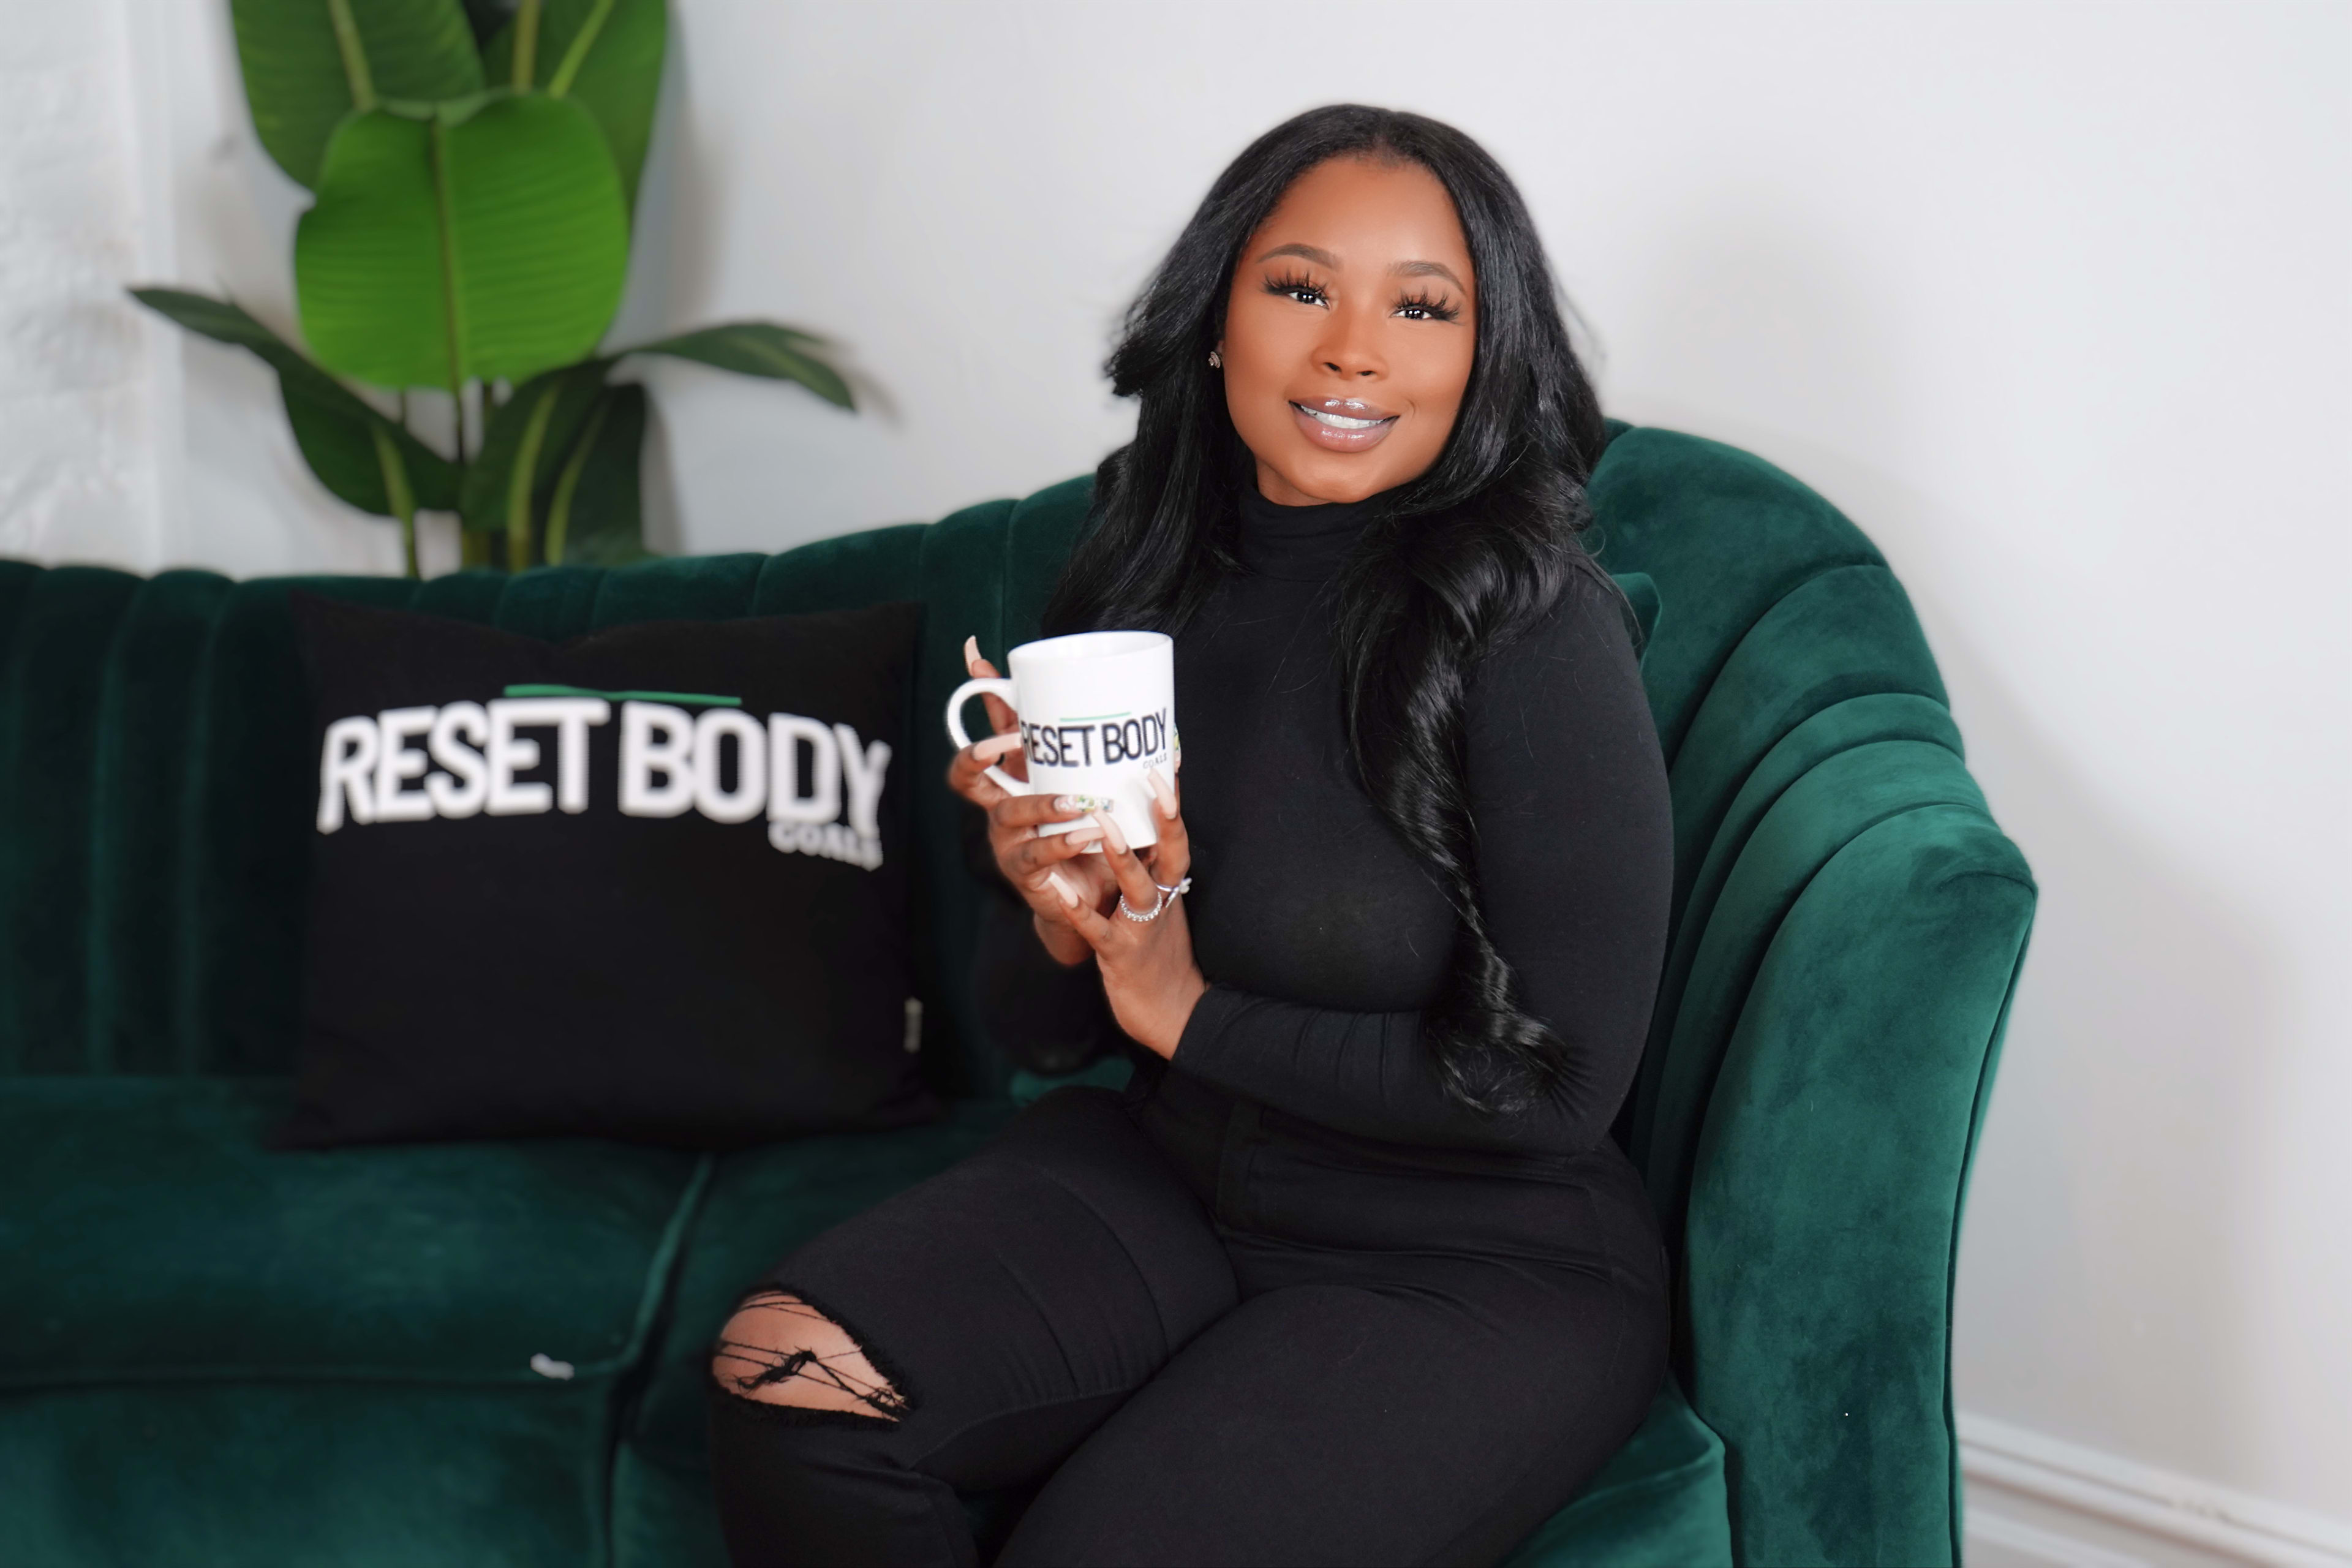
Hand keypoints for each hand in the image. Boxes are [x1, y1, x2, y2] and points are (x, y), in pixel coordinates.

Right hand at [944, 637, 1117, 965]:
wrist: (1099, 896)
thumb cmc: (1095, 831)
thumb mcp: (1099, 785)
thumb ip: (1116, 752)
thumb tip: (1145, 709)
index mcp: (1015, 779)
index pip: (988, 729)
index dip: (978, 700)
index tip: (977, 658)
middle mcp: (1000, 807)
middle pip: (966, 777)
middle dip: (979, 754)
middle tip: (1008, 741)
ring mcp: (1008, 842)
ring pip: (1009, 815)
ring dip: (1042, 804)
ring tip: (1077, 800)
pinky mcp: (1026, 873)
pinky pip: (1037, 854)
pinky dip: (1064, 842)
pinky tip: (1089, 834)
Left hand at [1053, 769, 1204, 1060]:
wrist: (1172, 1014)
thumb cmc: (1158, 954)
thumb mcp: (1160, 906)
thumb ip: (1151, 866)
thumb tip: (1137, 822)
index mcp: (1170, 886)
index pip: (1176, 835)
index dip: (1173, 798)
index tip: (1169, 757)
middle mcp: (1162, 901)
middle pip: (1170, 851)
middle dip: (1163, 814)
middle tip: (1151, 774)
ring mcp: (1143, 927)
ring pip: (1137, 885)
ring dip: (1120, 852)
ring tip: (1099, 819)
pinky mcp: (1121, 955)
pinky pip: (1098, 930)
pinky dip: (1079, 909)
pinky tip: (1056, 890)